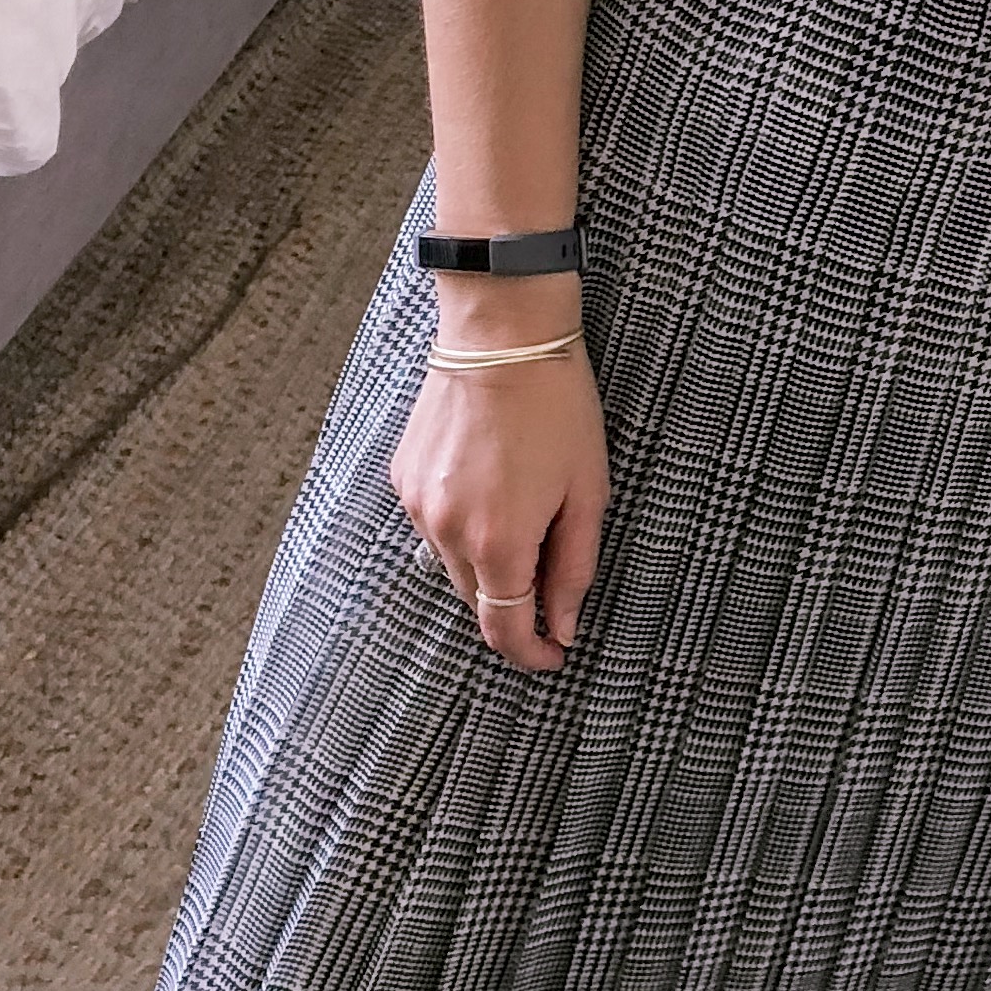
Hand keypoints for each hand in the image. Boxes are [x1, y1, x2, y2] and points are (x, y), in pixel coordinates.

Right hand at [391, 313, 608, 675]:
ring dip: (486, 564)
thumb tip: (563, 626)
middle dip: (514, 605)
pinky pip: (432, 525)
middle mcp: (446, 532)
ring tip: (524, 516)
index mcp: (498, 543)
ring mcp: (418, 505)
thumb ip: (573, 569)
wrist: (501, 334)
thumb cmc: (557, 407)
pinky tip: (490, 487)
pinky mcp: (404, 478)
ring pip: (451, 565)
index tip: (554, 656)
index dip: (530, 654)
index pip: (505, 630)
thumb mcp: (587, 494)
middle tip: (553, 578)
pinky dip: (461, 526)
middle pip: (477, 601)